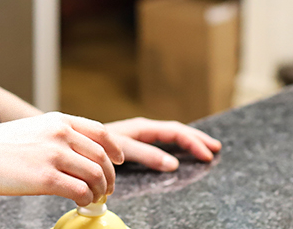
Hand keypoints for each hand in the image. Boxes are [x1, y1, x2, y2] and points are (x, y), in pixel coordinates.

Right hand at [0, 112, 124, 205]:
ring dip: (99, 190)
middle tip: (106, 189)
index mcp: (57, 121)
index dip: (114, 150)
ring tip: (93, 198)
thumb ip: (56, 137)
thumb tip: (77, 156)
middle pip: (102, 157)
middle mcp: (60, 134)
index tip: (118, 161)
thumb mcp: (32, 129)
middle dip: (109, 176)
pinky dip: (85, 199)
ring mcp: (54, 155)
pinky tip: (80, 202)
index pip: (100, 133)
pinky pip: (80, 191)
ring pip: (95, 175)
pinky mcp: (45, 178)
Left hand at [105, 117, 221, 171]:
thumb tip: (174, 164)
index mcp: (143, 127)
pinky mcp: (134, 144)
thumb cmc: (96, 143)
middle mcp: (143, 129)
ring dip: (189, 141)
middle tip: (216, 148)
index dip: (193, 142)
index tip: (208, 154)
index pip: (176, 132)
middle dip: (197, 139)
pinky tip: (181, 153)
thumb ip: (148, 155)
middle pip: (177, 132)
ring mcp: (139, 136)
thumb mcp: (124, 149)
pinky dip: (176, 147)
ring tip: (206, 149)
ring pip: (170, 136)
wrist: (77, 141)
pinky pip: (161, 143)